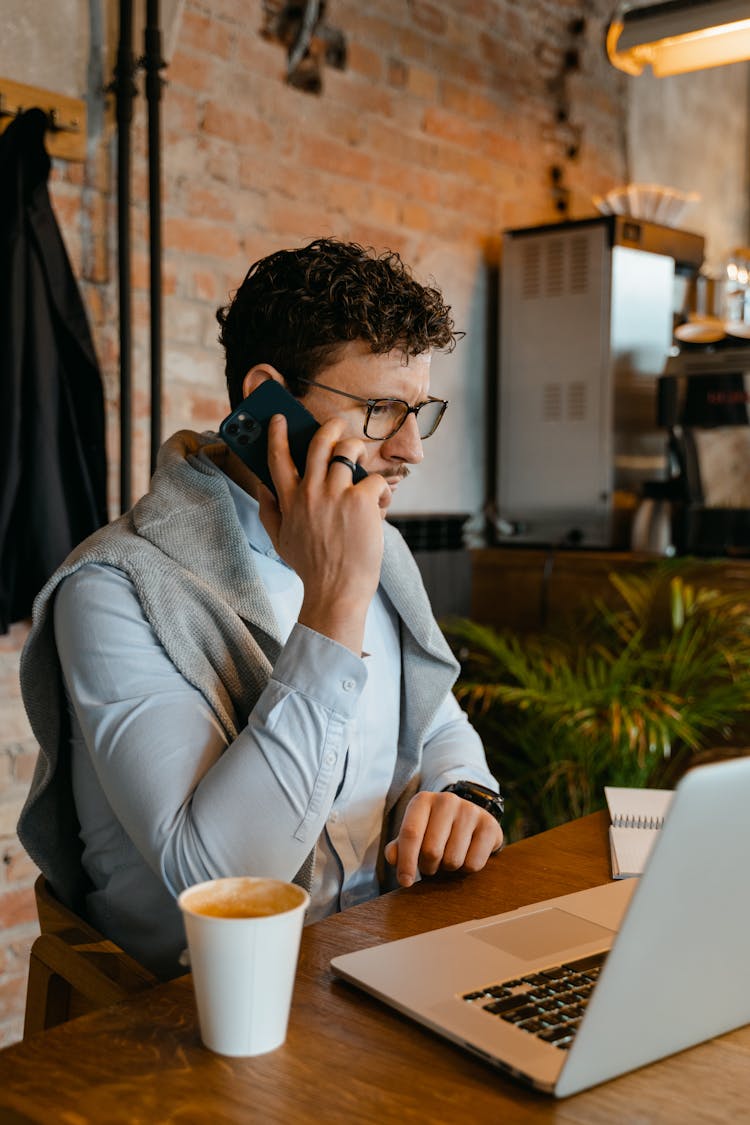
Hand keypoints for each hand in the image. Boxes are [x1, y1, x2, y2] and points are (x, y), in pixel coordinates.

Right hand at [259, 414, 391, 652]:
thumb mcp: (280, 540)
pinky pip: (375, 478)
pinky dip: (381, 489)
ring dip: (358, 451)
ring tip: (362, 461)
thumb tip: (263, 486)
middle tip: (336, 427)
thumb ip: (269, 510)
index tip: (280, 419)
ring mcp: (336, 494)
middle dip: (329, 427)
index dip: (278, 433)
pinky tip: (380, 503)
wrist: (336, 591)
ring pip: (348, 451)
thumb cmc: (312, 567)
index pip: (278, 457)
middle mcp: (310, 492)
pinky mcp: (361, 500)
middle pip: (319, 442)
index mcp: (289, 500)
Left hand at [384, 791, 503, 887]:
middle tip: (431, 865)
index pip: (410, 833)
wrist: (469, 817)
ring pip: (453, 860)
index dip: (406, 862)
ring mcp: (470, 811)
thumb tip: (393, 858)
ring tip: (448, 857)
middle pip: (431, 851)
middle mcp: (447, 800)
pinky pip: (473, 864)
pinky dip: (467, 869)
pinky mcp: (490, 825)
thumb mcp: (415, 833)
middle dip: (428, 867)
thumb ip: (399, 846)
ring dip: (448, 868)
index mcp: (423, 800)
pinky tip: (466, 855)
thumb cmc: (435, 830)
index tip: (405, 882)